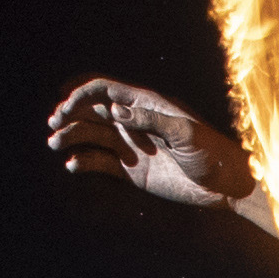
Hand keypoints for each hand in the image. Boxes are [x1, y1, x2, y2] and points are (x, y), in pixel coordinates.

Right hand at [48, 77, 257, 209]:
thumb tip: (115, 109)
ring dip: (71, 136)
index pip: (106, 90)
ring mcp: (131, 145)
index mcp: (146, 105)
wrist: (224, 186)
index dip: (82, 92)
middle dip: (70, 113)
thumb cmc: (212, 153)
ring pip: (91, 135)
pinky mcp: (130, 170)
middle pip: (93, 111)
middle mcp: (134, 122)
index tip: (65, 105)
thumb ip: (151, 120)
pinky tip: (72, 165)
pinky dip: (83, 161)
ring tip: (54, 144)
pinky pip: (99, 162)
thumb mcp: (185, 133)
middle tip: (54, 124)